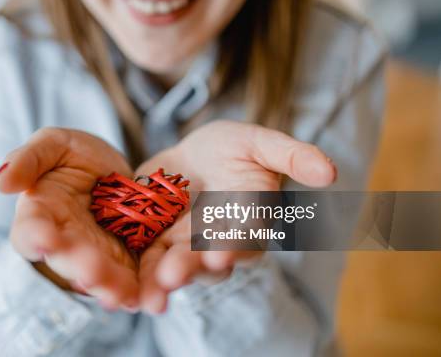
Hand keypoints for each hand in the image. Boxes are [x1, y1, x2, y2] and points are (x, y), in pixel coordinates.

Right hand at [0, 127, 138, 308]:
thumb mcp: (53, 145)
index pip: (28, 230)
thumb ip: (28, 159)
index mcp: (39, 214)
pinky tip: (143, 296)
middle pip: (67, 260)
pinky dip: (134, 290)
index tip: (44, 238)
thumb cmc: (74, 156)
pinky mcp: (124, 261)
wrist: (114, 171)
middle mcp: (64, 242)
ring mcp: (95, 255)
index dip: (34, 236)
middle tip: (91, 271)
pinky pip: (128, 279)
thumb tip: (1, 182)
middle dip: (79, 266)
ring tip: (121, 293)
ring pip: (98, 277)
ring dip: (107, 286)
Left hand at [135, 120, 336, 313]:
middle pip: (203, 262)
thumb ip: (293, 155)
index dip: (234, 247)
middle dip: (187, 270)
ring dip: (155, 283)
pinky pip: (137, 258)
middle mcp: (215, 244)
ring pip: (169, 268)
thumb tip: (331, 172)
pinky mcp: (149, 241)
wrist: (193, 156)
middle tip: (170, 278)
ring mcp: (180, 246)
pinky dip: (126, 270)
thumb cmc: (234, 149)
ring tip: (142, 296)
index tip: (221, 253)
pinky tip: (108, 284)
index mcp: (247, 225)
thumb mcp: (262, 143)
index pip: (245, 240)